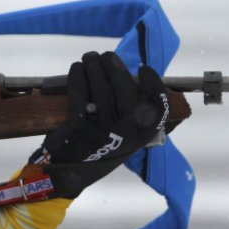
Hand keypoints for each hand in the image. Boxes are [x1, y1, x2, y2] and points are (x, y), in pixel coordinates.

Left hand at [33, 51, 168, 198]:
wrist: (71, 172)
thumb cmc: (101, 146)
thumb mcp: (125, 136)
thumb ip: (132, 113)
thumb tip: (128, 75)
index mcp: (141, 135)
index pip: (158, 107)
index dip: (154, 85)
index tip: (144, 69)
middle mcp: (125, 134)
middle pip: (125, 90)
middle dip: (115, 66)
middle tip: (105, 56)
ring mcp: (102, 131)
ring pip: (101, 89)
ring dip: (94, 67)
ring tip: (89, 58)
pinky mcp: (78, 129)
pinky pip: (79, 95)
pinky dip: (77, 78)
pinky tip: (77, 70)